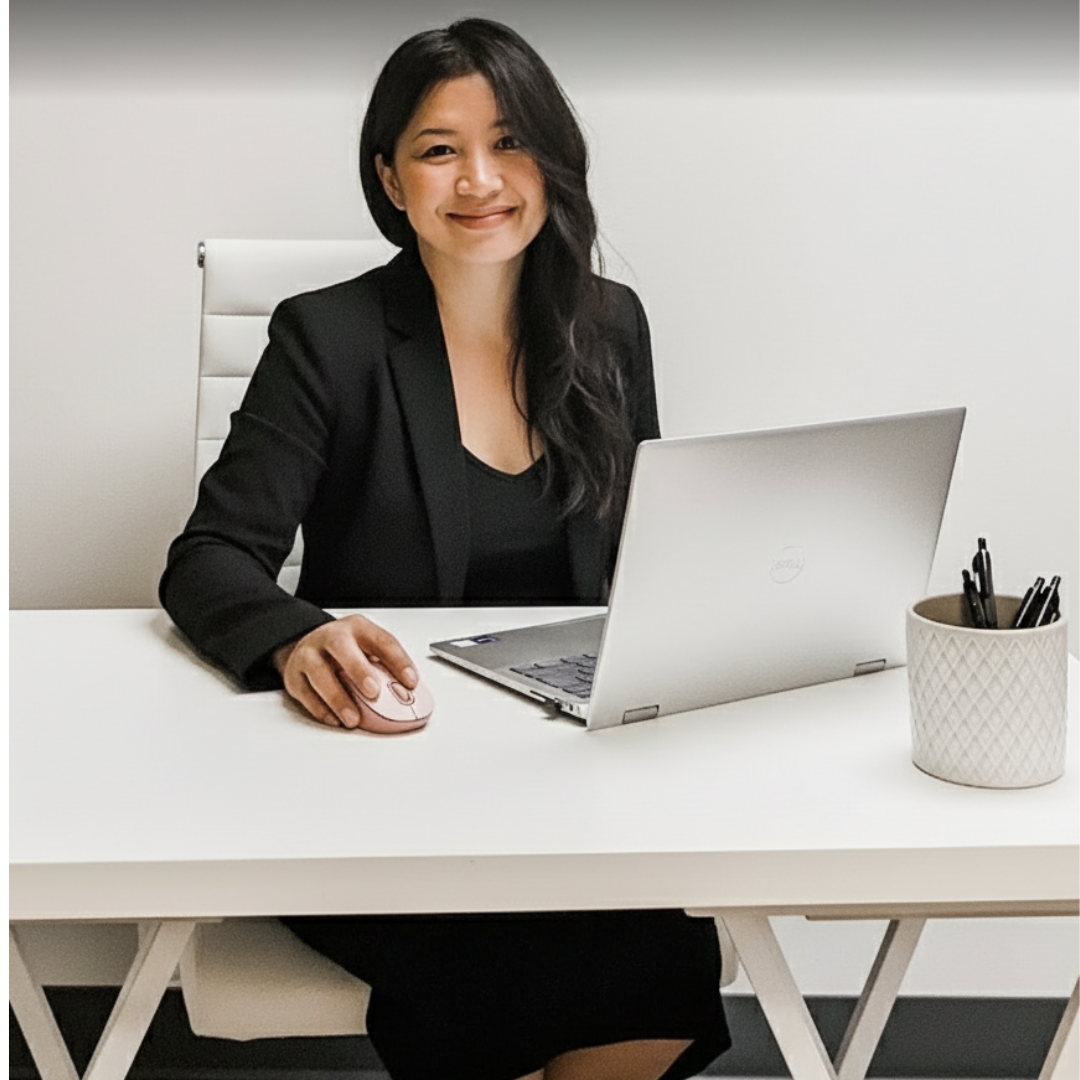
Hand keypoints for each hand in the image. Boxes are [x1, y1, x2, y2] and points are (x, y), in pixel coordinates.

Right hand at [273, 615, 418, 729]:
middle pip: (342, 648)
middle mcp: (331, 636)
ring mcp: (309, 654)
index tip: (410, 682)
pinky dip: (320, 708)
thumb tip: (406, 692)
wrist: (307, 645)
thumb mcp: (367, 647)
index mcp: (358, 627)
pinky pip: (305, 693)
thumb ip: (385, 666)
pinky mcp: (294, 675)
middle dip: (359, 670)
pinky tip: (334, 719)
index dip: (398, 661)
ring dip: (338, 698)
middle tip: (373, 692)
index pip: (382, 640)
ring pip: (319, 672)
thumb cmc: (346, 650)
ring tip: (353, 718)